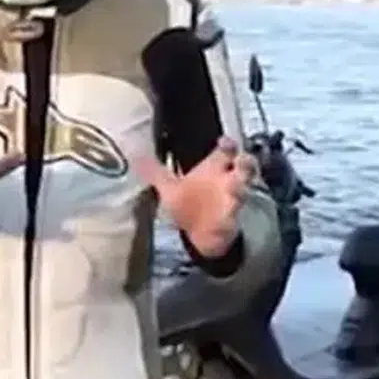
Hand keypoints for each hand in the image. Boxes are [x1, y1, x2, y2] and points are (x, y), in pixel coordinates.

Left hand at [134, 137, 255, 257]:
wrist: (196, 236)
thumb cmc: (187, 205)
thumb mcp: (169, 188)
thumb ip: (155, 172)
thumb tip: (134, 154)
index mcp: (213, 169)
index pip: (226, 150)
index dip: (228, 144)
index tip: (224, 142)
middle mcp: (226, 181)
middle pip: (244, 164)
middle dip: (245, 161)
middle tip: (240, 160)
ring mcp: (232, 199)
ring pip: (245, 187)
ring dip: (242, 186)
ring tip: (237, 185)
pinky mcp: (232, 220)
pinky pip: (235, 215)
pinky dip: (231, 215)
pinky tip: (228, 215)